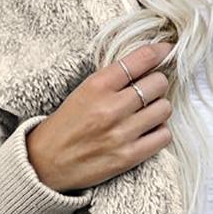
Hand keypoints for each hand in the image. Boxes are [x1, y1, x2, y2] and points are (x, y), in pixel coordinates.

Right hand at [26, 42, 174, 191]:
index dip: (160, 51)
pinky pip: (164, 136)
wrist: (45, 163)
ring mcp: (121, 133)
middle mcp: (110, 108)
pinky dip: (160, 132)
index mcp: (97, 86)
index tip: (167, 50)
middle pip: (158, 83)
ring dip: (160, 109)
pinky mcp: (128, 157)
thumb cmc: (65, 125)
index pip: (140, 59)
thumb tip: (148, 64)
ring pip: (164, 109)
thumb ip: (113, 79)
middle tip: (149, 90)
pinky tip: (148, 131)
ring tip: (148, 113)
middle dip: (157, 84)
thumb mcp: (82, 92)